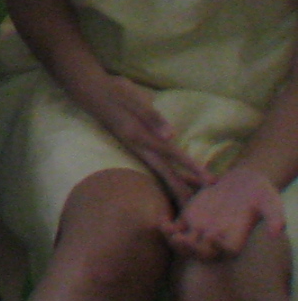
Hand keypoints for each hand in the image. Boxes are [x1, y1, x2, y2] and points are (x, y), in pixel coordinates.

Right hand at [80, 73, 212, 201]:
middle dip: (184, 190)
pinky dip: (170, 175)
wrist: (90, 90)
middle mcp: (138, 147)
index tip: (210, 181)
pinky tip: (179, 178)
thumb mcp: (131, 97)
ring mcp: (136, 148)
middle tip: (203, 209)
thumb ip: (151, 116)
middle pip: (165, 173)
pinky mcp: (136, 146)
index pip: (171, 154)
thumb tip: (171, 135)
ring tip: (195, 199)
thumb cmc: (114, 91)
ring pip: (160, 172)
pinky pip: (156, 166)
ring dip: (177, 185)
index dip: (191, 167)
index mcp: (140, 135)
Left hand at [165, 165, 282, 259]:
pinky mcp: (190, 217)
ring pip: (185, 243)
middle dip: (191, 250)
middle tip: (183, 240)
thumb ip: (275, 218)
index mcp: (236, 238)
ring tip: (168, 230)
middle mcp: (217, 238)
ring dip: (175, 241)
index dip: (219, 248)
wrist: (245, 180)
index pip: (227, 251)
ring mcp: (202, 229)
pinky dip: (168, 228)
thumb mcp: (272, 204)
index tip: (213, 236)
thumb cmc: (261, 194)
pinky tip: (162, 220)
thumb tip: (277, 232)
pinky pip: (176, 228)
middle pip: (202, 252)